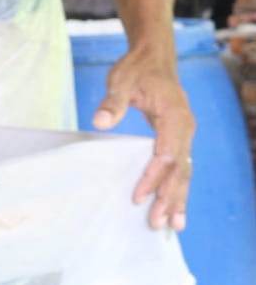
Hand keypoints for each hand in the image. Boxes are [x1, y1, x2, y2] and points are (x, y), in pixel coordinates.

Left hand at [93, 51, 194, 230]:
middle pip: (180, 169)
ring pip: (184, 171)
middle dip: (170, 197)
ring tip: (173, 226)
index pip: (166, 153)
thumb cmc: (136, 69)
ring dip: (177, 198)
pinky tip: (173, 208)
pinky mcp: (178, 138)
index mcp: (175, 116)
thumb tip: (100, 120)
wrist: (154, 58)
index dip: (153, 176)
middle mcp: (185, 128)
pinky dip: (177, 187)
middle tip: (159, 223)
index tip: (138, 195)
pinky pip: (180, 167)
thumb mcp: (121, 80)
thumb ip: (112, 101)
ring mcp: (184, 134)